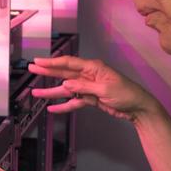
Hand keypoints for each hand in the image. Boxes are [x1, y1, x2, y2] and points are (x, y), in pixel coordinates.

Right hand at [28, 55, 164, 121]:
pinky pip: (73, 101)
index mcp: (93, 68)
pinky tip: (52, 108)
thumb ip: (84, 87)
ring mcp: (88, 87)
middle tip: (32, 69)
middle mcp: (89, 75)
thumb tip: (66, 84)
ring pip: (66, 89)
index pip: (69, 63)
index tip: (38, 62)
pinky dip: (63, 105)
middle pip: (64, 72)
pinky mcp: (90, 98)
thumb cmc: (126, 94)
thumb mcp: (105, 90)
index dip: (52, 62)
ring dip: (51, 91)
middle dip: (47, 72)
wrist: (137, 108)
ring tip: (36, 93)